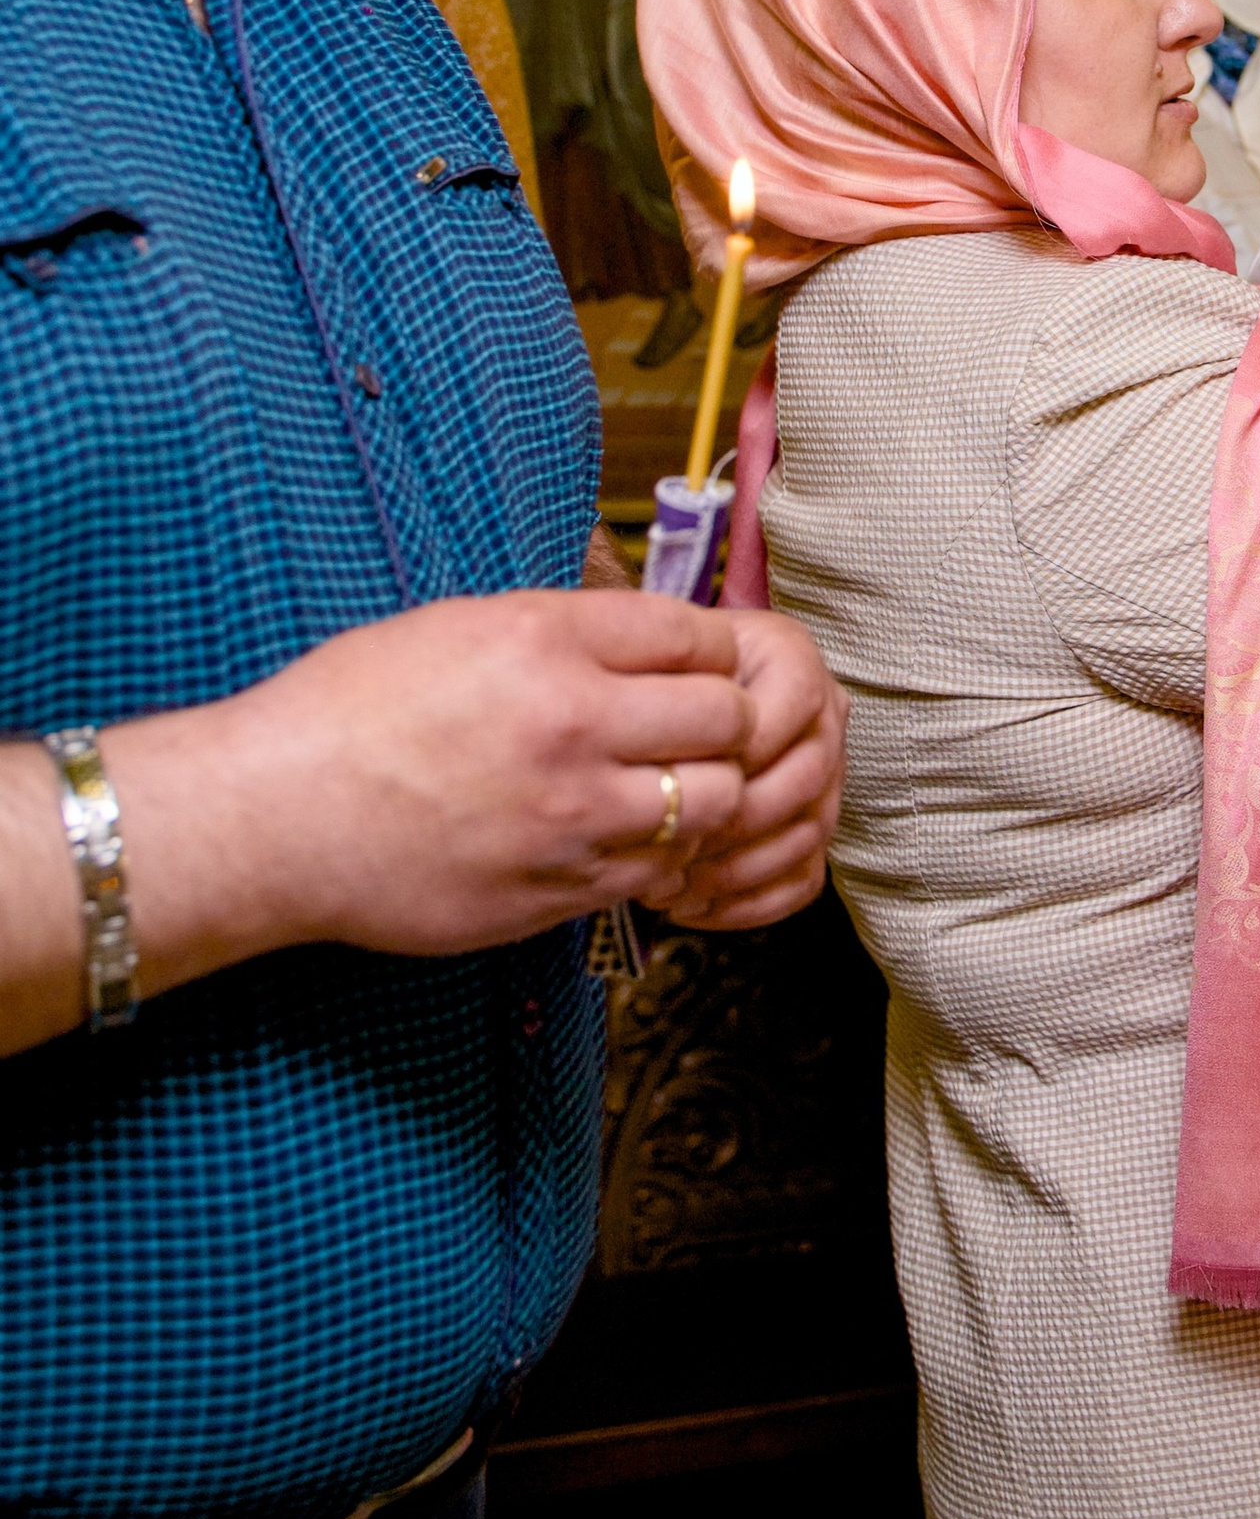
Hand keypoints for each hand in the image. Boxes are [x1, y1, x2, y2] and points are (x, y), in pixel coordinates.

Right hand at [195, 588, 759, 960]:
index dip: (712, 650)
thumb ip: (564, 632)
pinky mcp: (558, 890)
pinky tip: (624, 840)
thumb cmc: (350, 711)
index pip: (696, 635)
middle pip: (727, 718)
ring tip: (669, 789)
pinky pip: (656, 870)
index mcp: (546, 641)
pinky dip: (659, 854)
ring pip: (712, 804)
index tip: (700, 665)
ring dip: (706, 794)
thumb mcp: (459, 628)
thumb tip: (649, 640)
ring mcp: (571, 817)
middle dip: (726, 721)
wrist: (274, 817)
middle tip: (700, 730)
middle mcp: (572, 725)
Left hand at [655, 609, 844, 932]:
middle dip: (729, 821)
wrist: (657, 709)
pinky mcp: (815, 832)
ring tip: (662, 884)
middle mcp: (824, 713)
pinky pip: (802, 881)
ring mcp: (828, 777)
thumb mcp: (649, 665)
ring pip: (806, 835)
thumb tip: (663, 750)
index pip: (790, 705)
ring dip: (731, 872)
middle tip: (663, 844)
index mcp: (792, 659)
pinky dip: (746, 905)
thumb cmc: (645, 684)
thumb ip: (665, 688)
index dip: (735, 748)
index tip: (672, 776)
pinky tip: (688, 907)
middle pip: (804, 778)